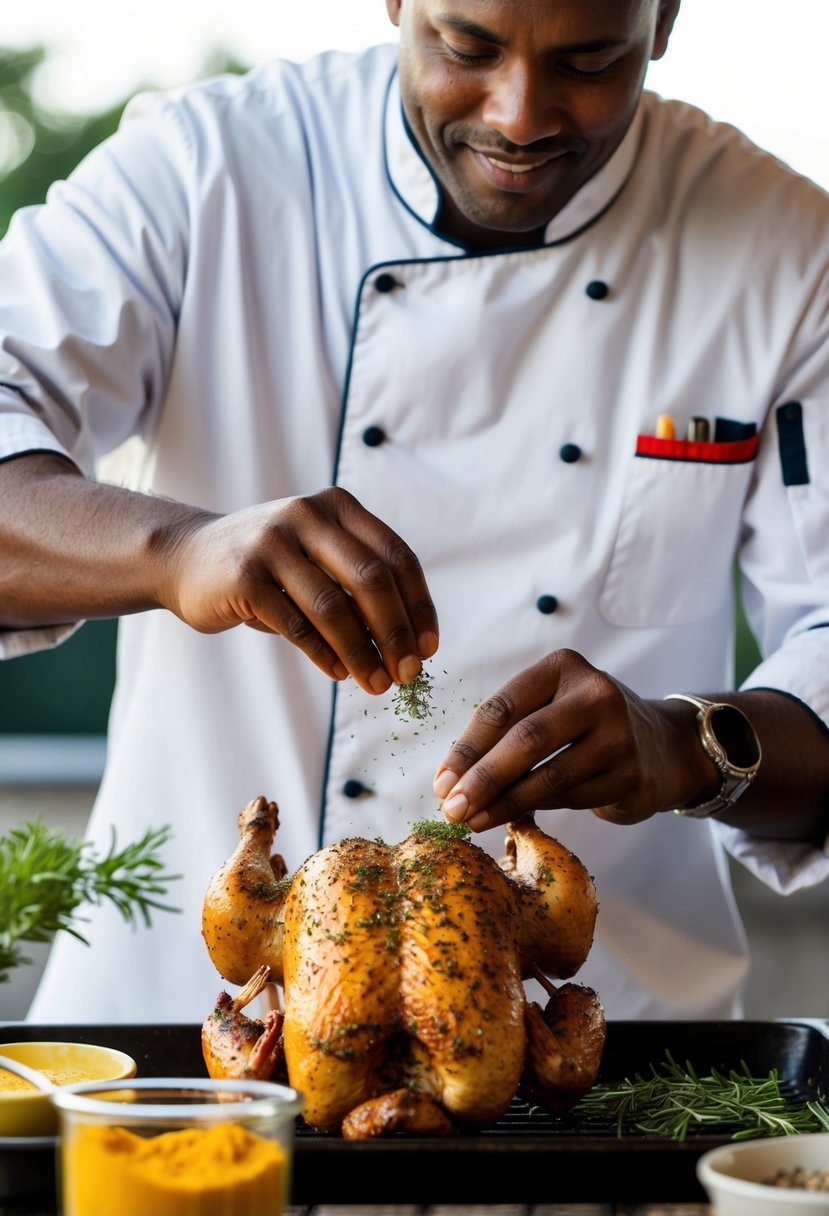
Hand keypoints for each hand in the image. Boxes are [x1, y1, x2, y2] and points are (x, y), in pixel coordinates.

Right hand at [165, 487, 438, 694]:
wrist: (185, 558)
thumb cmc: (267, 567)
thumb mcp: (316, 559)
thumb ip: (356, 589)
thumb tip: (406, 647)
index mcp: (338, 507)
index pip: (397, 556)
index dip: (419, 606)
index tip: (429, 647)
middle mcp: (308, 514)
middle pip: (372, 579)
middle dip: (397, 632)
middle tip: (408, 674)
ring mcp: (273, 542)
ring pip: (334, 606)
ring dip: (362, 653)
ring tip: (377, 685)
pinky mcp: (244, 576)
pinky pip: (296, 624)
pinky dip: (324, 654)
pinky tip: (339, 673)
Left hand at [432, 650, 716, 830]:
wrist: (661, 746)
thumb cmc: (583, 726)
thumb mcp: (548, 709)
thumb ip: (504, 734)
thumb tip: (450, 782)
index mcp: (563, 667)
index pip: (502, 707)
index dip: (467, 748)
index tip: (442, 782)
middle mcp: (595, 694)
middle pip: (525, 740)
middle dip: (482, 778)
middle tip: (452, 809)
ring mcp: (618, 734)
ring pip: (548, 776)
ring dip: (504, 803)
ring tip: (474, 820)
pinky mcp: (631, 774)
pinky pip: (571, 798)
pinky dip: (538, 808)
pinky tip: (514, 815)